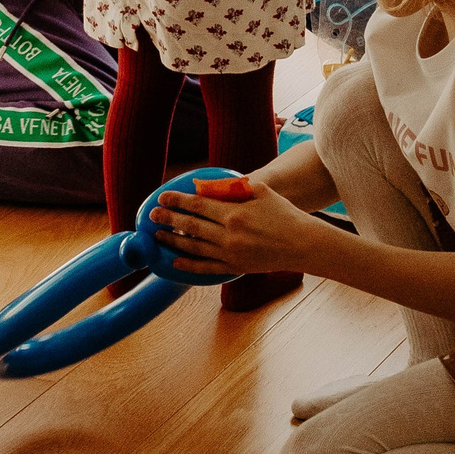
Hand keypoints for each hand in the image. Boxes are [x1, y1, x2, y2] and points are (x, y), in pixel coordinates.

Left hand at [151, 175, 311, 277]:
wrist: (302, 244)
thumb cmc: (283, 214)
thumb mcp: (261, 191)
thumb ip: (233, 187)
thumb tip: (207, 186)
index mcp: (234, 213)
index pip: (197, 205)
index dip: (177, 201)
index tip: (162, 197)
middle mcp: (229, 235)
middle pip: (191, 226)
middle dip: (169, 219)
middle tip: (152, 216)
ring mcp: (231, 253)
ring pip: (194, 248)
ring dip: (173, 241)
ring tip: (159, 236)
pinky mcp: (235, 267)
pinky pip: (206, 267)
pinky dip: (188, 265)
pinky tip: (175, 261)